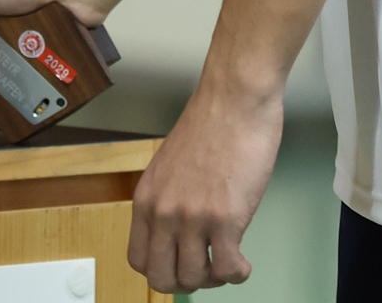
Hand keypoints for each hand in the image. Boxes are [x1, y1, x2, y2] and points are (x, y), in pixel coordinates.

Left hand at [128, 82, 281, 291]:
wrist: (234, 99)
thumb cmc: (211, 123)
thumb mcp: (170, 166)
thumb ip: (169, 199)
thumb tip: (180, 229)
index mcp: (147, 198)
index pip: (138, 259)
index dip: (161, 270)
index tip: (180, 265)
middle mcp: (164, 212)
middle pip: (162, 278)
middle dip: (186, 282)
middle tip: (206, 270)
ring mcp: (193, 218)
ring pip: (195, 279)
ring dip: (214, 278)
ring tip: (228, 263)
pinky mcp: (225, 219)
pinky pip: (227, 269)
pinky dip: (237, 274)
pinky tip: (243, 264)